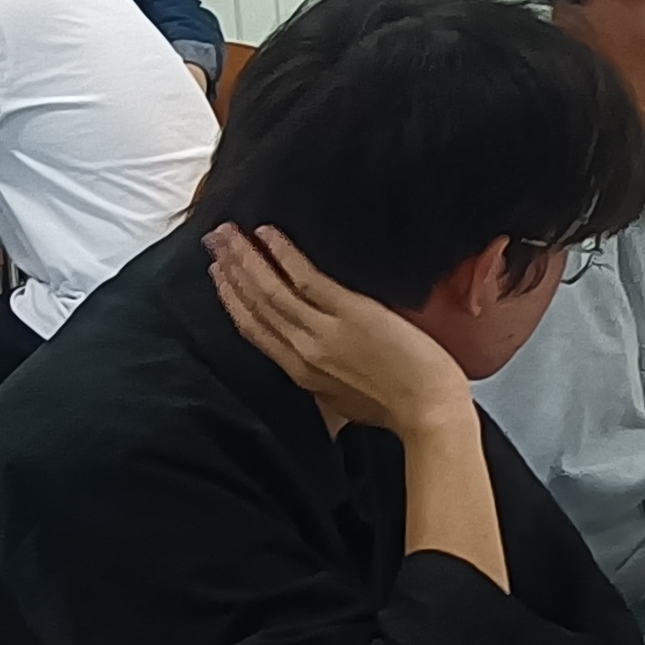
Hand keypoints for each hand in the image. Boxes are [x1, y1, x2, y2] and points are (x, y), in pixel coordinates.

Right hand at [206, 222, 475, 438]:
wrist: (429, 413)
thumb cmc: (400, 408)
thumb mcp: (346, 402)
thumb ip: (326, 380)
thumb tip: (322, 366)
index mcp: (301, 372)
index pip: (255, 330)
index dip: (232, 300)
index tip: (219, 276)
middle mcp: (302, 352)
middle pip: (255, 305)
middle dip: (230, 269)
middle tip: (215, 240)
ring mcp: (323, 333)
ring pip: (269, 290)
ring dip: (245, 257)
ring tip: (230, 231)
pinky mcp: (350, 315)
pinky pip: (305, 278)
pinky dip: (283, 254)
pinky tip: (269, 235)